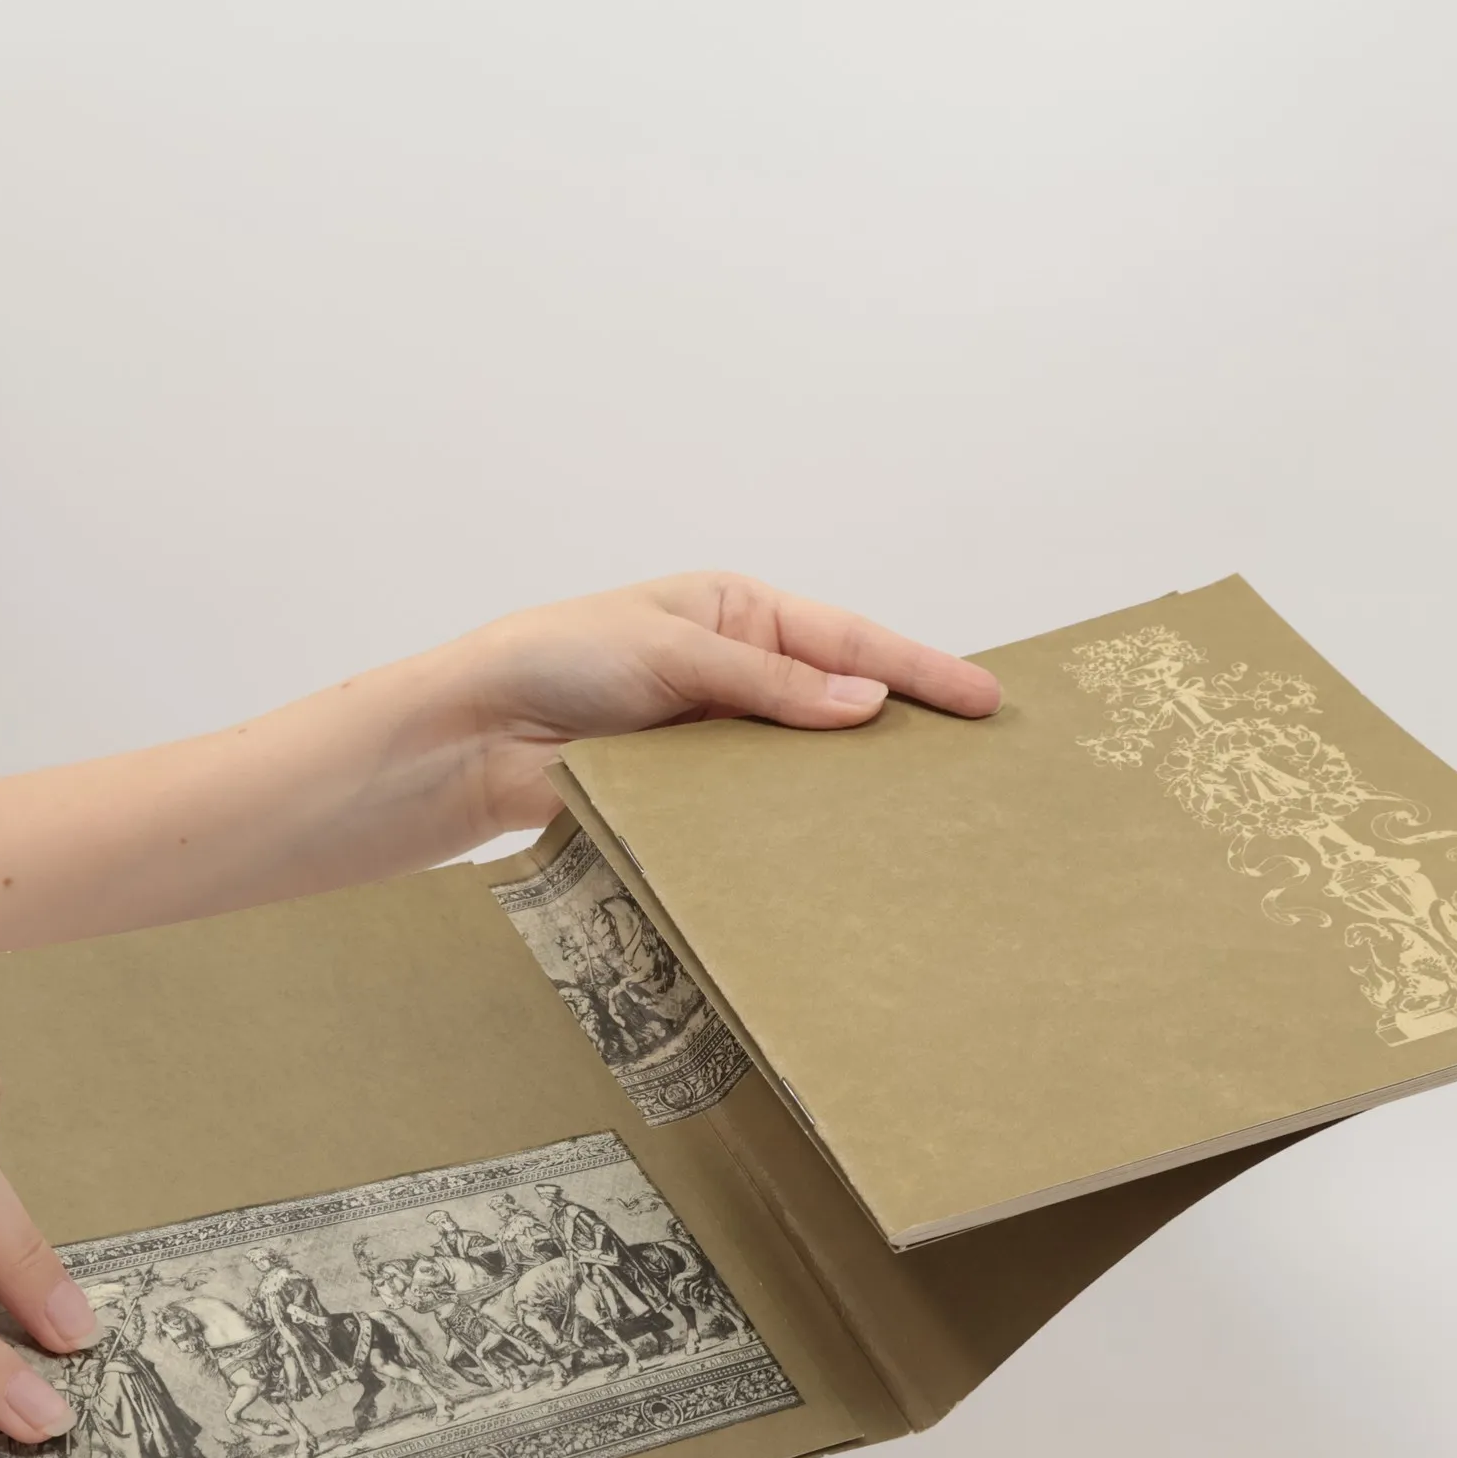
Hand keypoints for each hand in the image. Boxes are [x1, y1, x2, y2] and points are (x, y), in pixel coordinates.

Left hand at [430, 572, 1003, 833]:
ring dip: (851, 786)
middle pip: (837, 702)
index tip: (983, 698)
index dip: (917, 669)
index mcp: (733, 612)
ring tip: (926, 814)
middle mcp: (734, 672)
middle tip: (978, 765)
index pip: (845, 641)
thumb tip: (866, 705)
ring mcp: (716, 738)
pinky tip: (839, 845)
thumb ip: (770, 684)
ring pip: (804, 763)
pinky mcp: (691, 797)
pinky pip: (758, 809)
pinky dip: (796, 824)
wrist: (474, 737)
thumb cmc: (556, 662)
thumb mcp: (672, 652)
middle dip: (903, 729)